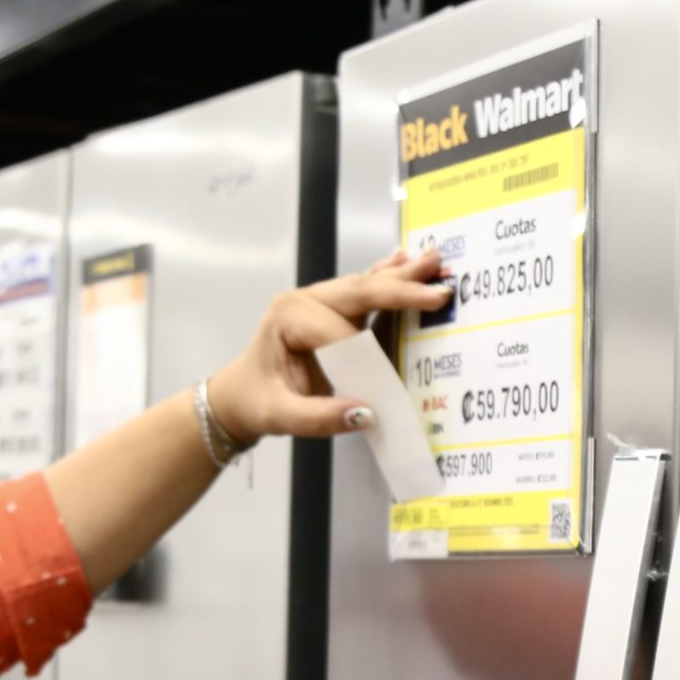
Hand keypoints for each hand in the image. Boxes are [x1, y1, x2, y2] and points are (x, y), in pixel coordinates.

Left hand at [205, 248, 450, 441]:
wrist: (240, 395)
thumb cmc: (256, 402)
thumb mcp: (278, 416)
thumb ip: (318, 418)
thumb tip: (366, 414)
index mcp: (288, 317)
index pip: (338, 332)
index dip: (366, 356)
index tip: (392, 382)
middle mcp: (304, 300)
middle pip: (359, 291)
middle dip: (400, 290)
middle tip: (439, 289)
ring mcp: (319, 300)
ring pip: (366, 285)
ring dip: (402, 276)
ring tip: (435, 262)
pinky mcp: (331, 308)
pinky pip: (365, 291)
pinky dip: (390, 278)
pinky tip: (409, 262)